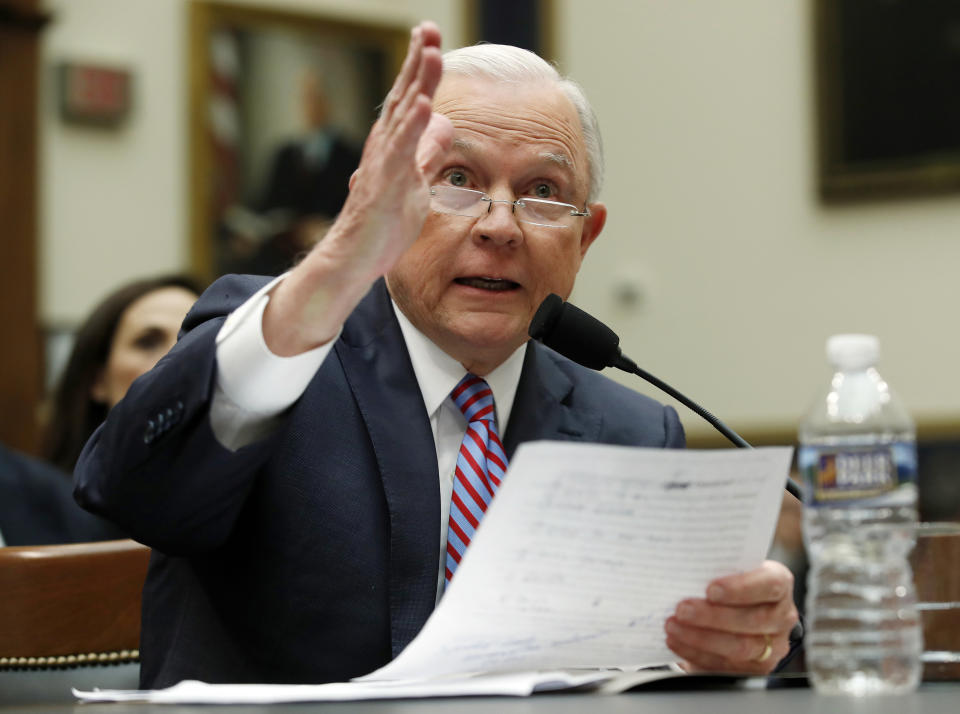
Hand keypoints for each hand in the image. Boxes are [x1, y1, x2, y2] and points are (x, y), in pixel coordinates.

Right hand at [263, 21, 452, 355]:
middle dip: (418, 61)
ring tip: (431, 52)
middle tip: (428, 28)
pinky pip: (400, 152)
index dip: (422, 67)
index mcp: (395, 144)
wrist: (355, 258)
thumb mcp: (416, 182)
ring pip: (403, 115)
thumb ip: (428, 152)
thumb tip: (446, 122)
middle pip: (405, 95)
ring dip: (418, 82)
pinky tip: (425, 104)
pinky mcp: (384, 185)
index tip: (431, 37)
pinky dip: (413, 127)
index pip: (411, 97)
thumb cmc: (383, 223)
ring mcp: (384, 164)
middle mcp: (386, 146)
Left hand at [664, 560, 797, 674]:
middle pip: (753, 620)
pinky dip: (696, 653)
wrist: (739, 606)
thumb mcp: (730, 568)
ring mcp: (773, 646)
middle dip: (712, 616)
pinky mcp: (755, 669)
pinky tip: (676, 641)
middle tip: (682, 609)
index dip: (740, 588)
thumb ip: (716, 568)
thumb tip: (682, 569)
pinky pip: (725, 665)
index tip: (710, 589)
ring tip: (673, 626)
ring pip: (740, 647)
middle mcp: (781, 616)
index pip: (770, 585)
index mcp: (779, 583)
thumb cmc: (731, 581)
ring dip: (701, 638)